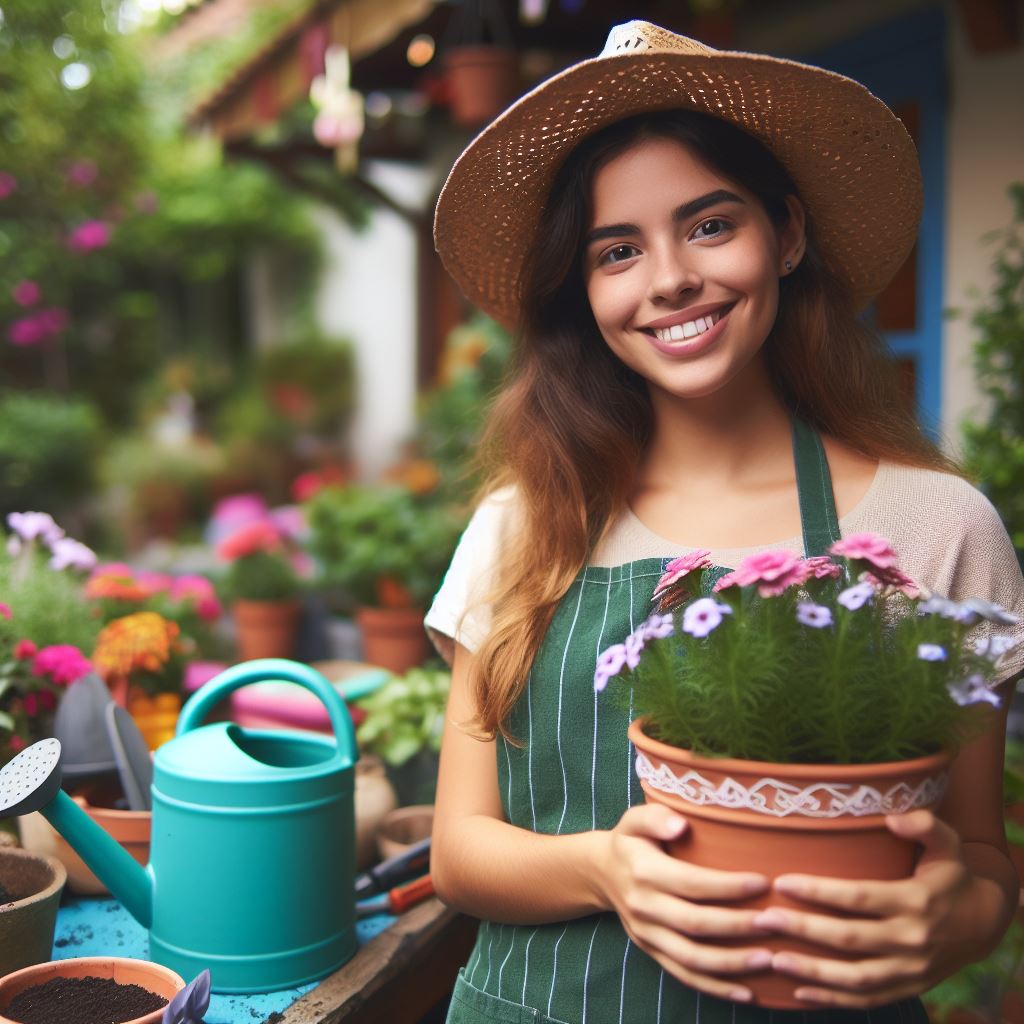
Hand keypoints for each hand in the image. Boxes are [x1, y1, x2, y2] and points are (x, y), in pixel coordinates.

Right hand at [596, 803, 773, 1002]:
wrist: (600, 872)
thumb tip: (681, 824)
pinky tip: (746, 992)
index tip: (763, 883)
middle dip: (738, 926)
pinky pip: (684, 976)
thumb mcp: (636, 818)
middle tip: (776, 922)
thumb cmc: (631, 840)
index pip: (691, 883)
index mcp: (644, 872)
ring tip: (769, 959)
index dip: (728, 886)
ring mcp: (646, 934)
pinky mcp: (651, 951)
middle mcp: (643, 906)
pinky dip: (715, 988)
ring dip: (732, 963)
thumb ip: (657, 816)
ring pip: (691, 958)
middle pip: (695, 924)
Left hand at [753, 810, 980, 1008]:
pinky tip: (799, 991)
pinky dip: (833, 999)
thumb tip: (893, 818)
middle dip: (803, 930)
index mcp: (915, 902)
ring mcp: (909, 970)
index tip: (782, 882)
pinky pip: (866, 1000)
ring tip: (773, 959)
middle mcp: (911, 940)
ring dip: (812, 972)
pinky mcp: (907, 989)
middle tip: (764, 919)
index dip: (819, 892)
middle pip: (849, 939)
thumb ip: (925, 825)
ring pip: (855, 978)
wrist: (984, 925)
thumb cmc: (952, 877)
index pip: (859, 897)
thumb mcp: (948, 845)